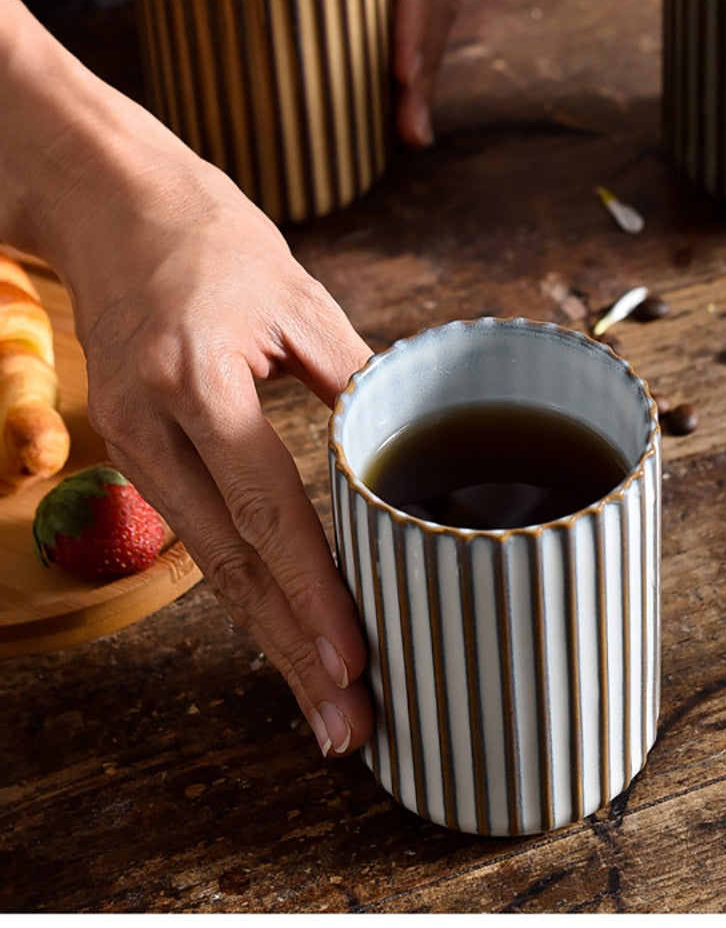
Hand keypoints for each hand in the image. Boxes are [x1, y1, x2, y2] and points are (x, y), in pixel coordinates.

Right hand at [62, 118, 375, 757]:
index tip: (354, 660)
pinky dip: (243, 581)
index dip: (312, 592)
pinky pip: (195, 528)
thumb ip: (352, 374)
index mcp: (199, 380)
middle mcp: (152, 424)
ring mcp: (130, 440)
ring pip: (209, 561)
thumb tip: (413, 443)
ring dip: (268, 631)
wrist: (110, 203)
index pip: (265, 508)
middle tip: (347, 725)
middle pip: (230, 564)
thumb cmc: (208, 236)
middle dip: (291, 650)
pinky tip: (282, 621)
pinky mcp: (131, 444)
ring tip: (326, 697)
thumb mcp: (297, 293)